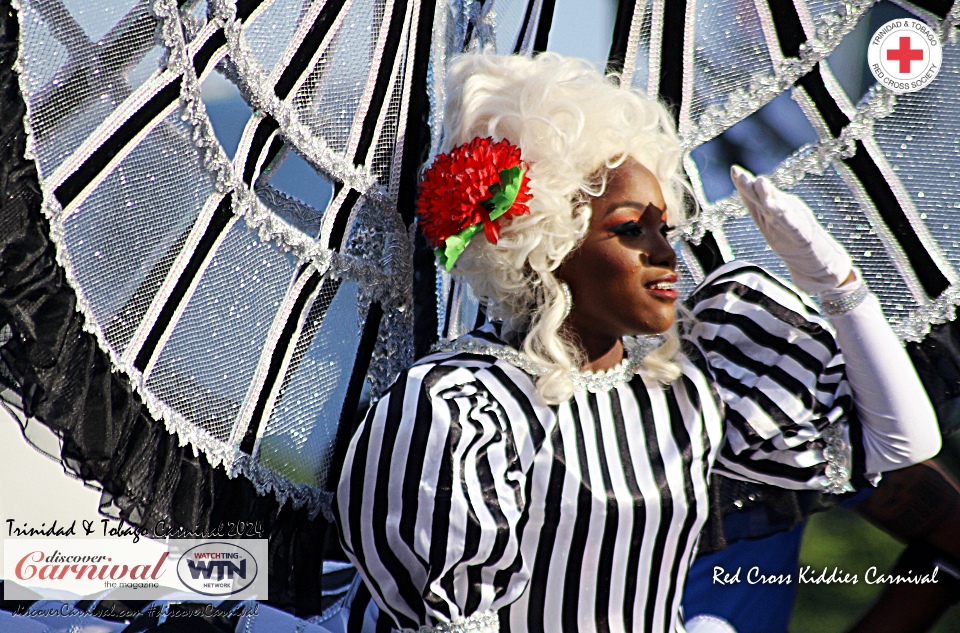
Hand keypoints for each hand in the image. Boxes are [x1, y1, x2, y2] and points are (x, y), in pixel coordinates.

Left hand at [731, 165, 851, 294]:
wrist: (816, 259)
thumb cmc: (790, 236)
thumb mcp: (769, 218)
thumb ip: (756, 201)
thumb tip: (740, 180)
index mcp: (771, 210)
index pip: (753, 196)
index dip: (744, 184)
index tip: (735, 170)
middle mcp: (781, 212)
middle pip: (764, 199)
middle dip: (753, 188)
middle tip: (743, 175)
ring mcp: (792, 222)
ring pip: (777, 208)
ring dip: (769, 197)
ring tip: (760, 183)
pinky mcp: (802, 236)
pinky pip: (793, 226)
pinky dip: (787, 217)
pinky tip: (780, 209)